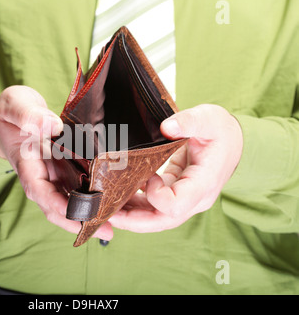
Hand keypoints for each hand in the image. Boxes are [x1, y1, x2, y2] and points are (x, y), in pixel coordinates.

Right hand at [0, 85, 113, 239]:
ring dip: (91, 212)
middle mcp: (43, 177)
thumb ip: (29, 116)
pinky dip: (94, 193)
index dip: (60, 207)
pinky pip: (81, 185)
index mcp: (28, 167)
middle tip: (108, 231)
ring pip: (72, 199)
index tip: (79, 216)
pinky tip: (115, 198)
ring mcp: (55, 175)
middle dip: (81, 220)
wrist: (11, 115)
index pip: (43, 193)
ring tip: (117, 222)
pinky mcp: (66, 168)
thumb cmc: (9, 112)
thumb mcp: (14, 107)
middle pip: (60, 206)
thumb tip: (51, 125)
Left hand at [108, 104, 242, 232]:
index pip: (175, 206)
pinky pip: (154, 206)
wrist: (233, 142)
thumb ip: (189, 121)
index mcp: (203, 184)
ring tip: (105, 206)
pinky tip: (118, 195)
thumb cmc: (221, 131)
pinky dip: (135, 204)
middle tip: (106, 212)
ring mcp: (185, 199)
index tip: (146, 175)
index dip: (155, 195)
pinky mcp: (175, 193)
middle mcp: (195, 199)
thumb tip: (166, 127)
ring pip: (155, 218)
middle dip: (132, 220)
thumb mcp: (209, 119)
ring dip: (130, 215)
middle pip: (161, 221)